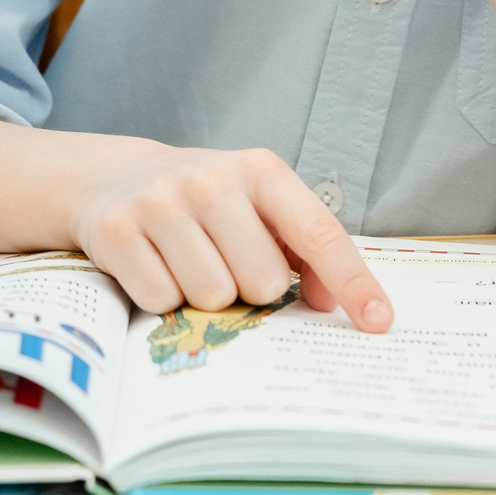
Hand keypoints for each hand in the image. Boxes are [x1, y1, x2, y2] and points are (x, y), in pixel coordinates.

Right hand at [68, 142, 393, 331]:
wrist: (116, 178)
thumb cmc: (207, 204)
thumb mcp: (259, 208)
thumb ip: (302, 250)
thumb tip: (330, 302)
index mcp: (261, 172)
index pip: (319, 234)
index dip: (353, 282)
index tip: (379, 322)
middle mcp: (211, 180)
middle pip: (262, 282)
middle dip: (251, 290)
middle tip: (227, 264)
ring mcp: (160, 202)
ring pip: (212, 296)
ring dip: (205, 297)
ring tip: (189, 263)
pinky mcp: (116, 230)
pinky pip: (161, 301)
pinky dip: (163, 298)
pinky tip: (156, 265)